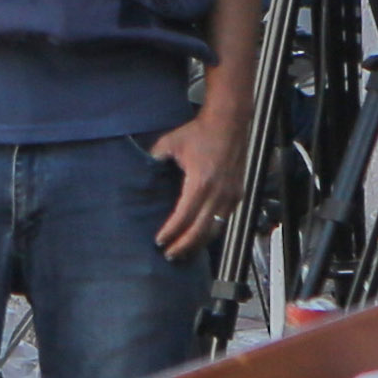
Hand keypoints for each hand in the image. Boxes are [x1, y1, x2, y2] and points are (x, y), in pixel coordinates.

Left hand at [146, 88, 247, 258]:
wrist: (229, 122)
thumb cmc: (201, 132)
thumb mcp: (171, 143)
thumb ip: (153, 158)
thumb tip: (140, 171)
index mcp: (200, 182)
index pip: (184, 217)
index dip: (171, 232)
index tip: (159, 241)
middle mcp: (218, 193)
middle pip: (200, 231)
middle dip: (183, 246)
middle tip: (169, 255)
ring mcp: (230, 195)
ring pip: (215, 230)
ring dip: (198, 243)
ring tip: (184, 251)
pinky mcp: (237, 194)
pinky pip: (224, 221)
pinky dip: (211, 232)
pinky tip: (200, 236)